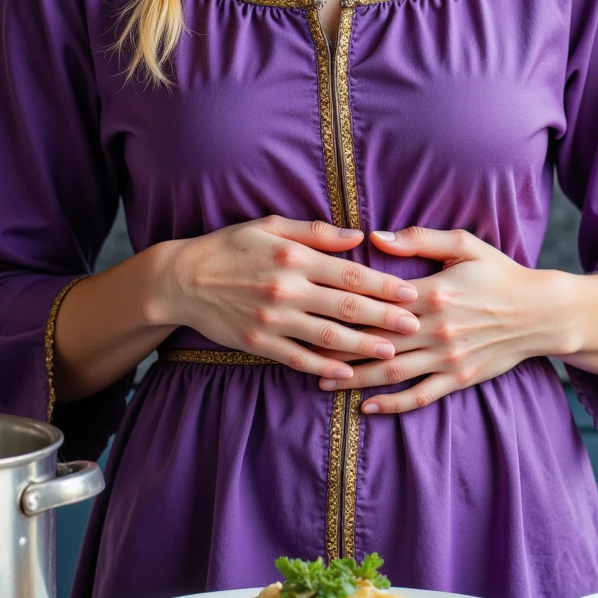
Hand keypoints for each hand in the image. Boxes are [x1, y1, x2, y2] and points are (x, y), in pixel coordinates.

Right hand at [151, 215, 420, 382]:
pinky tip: (347, 372)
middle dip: (385, 319)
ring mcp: (273, 319)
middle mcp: (287, 289)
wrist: (182, 279)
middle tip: (415, 326)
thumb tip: (359, 235)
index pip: (350, 273)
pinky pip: (298, 358)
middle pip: (346, 307)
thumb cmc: (231, 246)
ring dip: (363, 347)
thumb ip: (317, 232)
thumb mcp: (271, 226)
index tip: (410, 293)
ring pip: (328, 337)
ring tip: (391, 352)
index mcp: (294, 256)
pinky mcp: (258, 343)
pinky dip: (325, 367)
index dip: (384, 285)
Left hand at [317, 226, 574, 414]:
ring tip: (321, 380)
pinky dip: (392, 403)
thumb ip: (418, 239)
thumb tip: (374, 236)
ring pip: (391, 372)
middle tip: (300, 349)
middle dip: (336, 348)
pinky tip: (366, 407)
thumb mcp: (463, 244)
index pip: (376, 303)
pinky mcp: (459, 378)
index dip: (342, 309)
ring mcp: (447, 358)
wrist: (542, 312)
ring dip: (354, 378)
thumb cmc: (499, 273)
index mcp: (431, 293)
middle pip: (376, 342)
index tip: (310, 308)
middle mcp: (435, 329)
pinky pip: (420, 395)